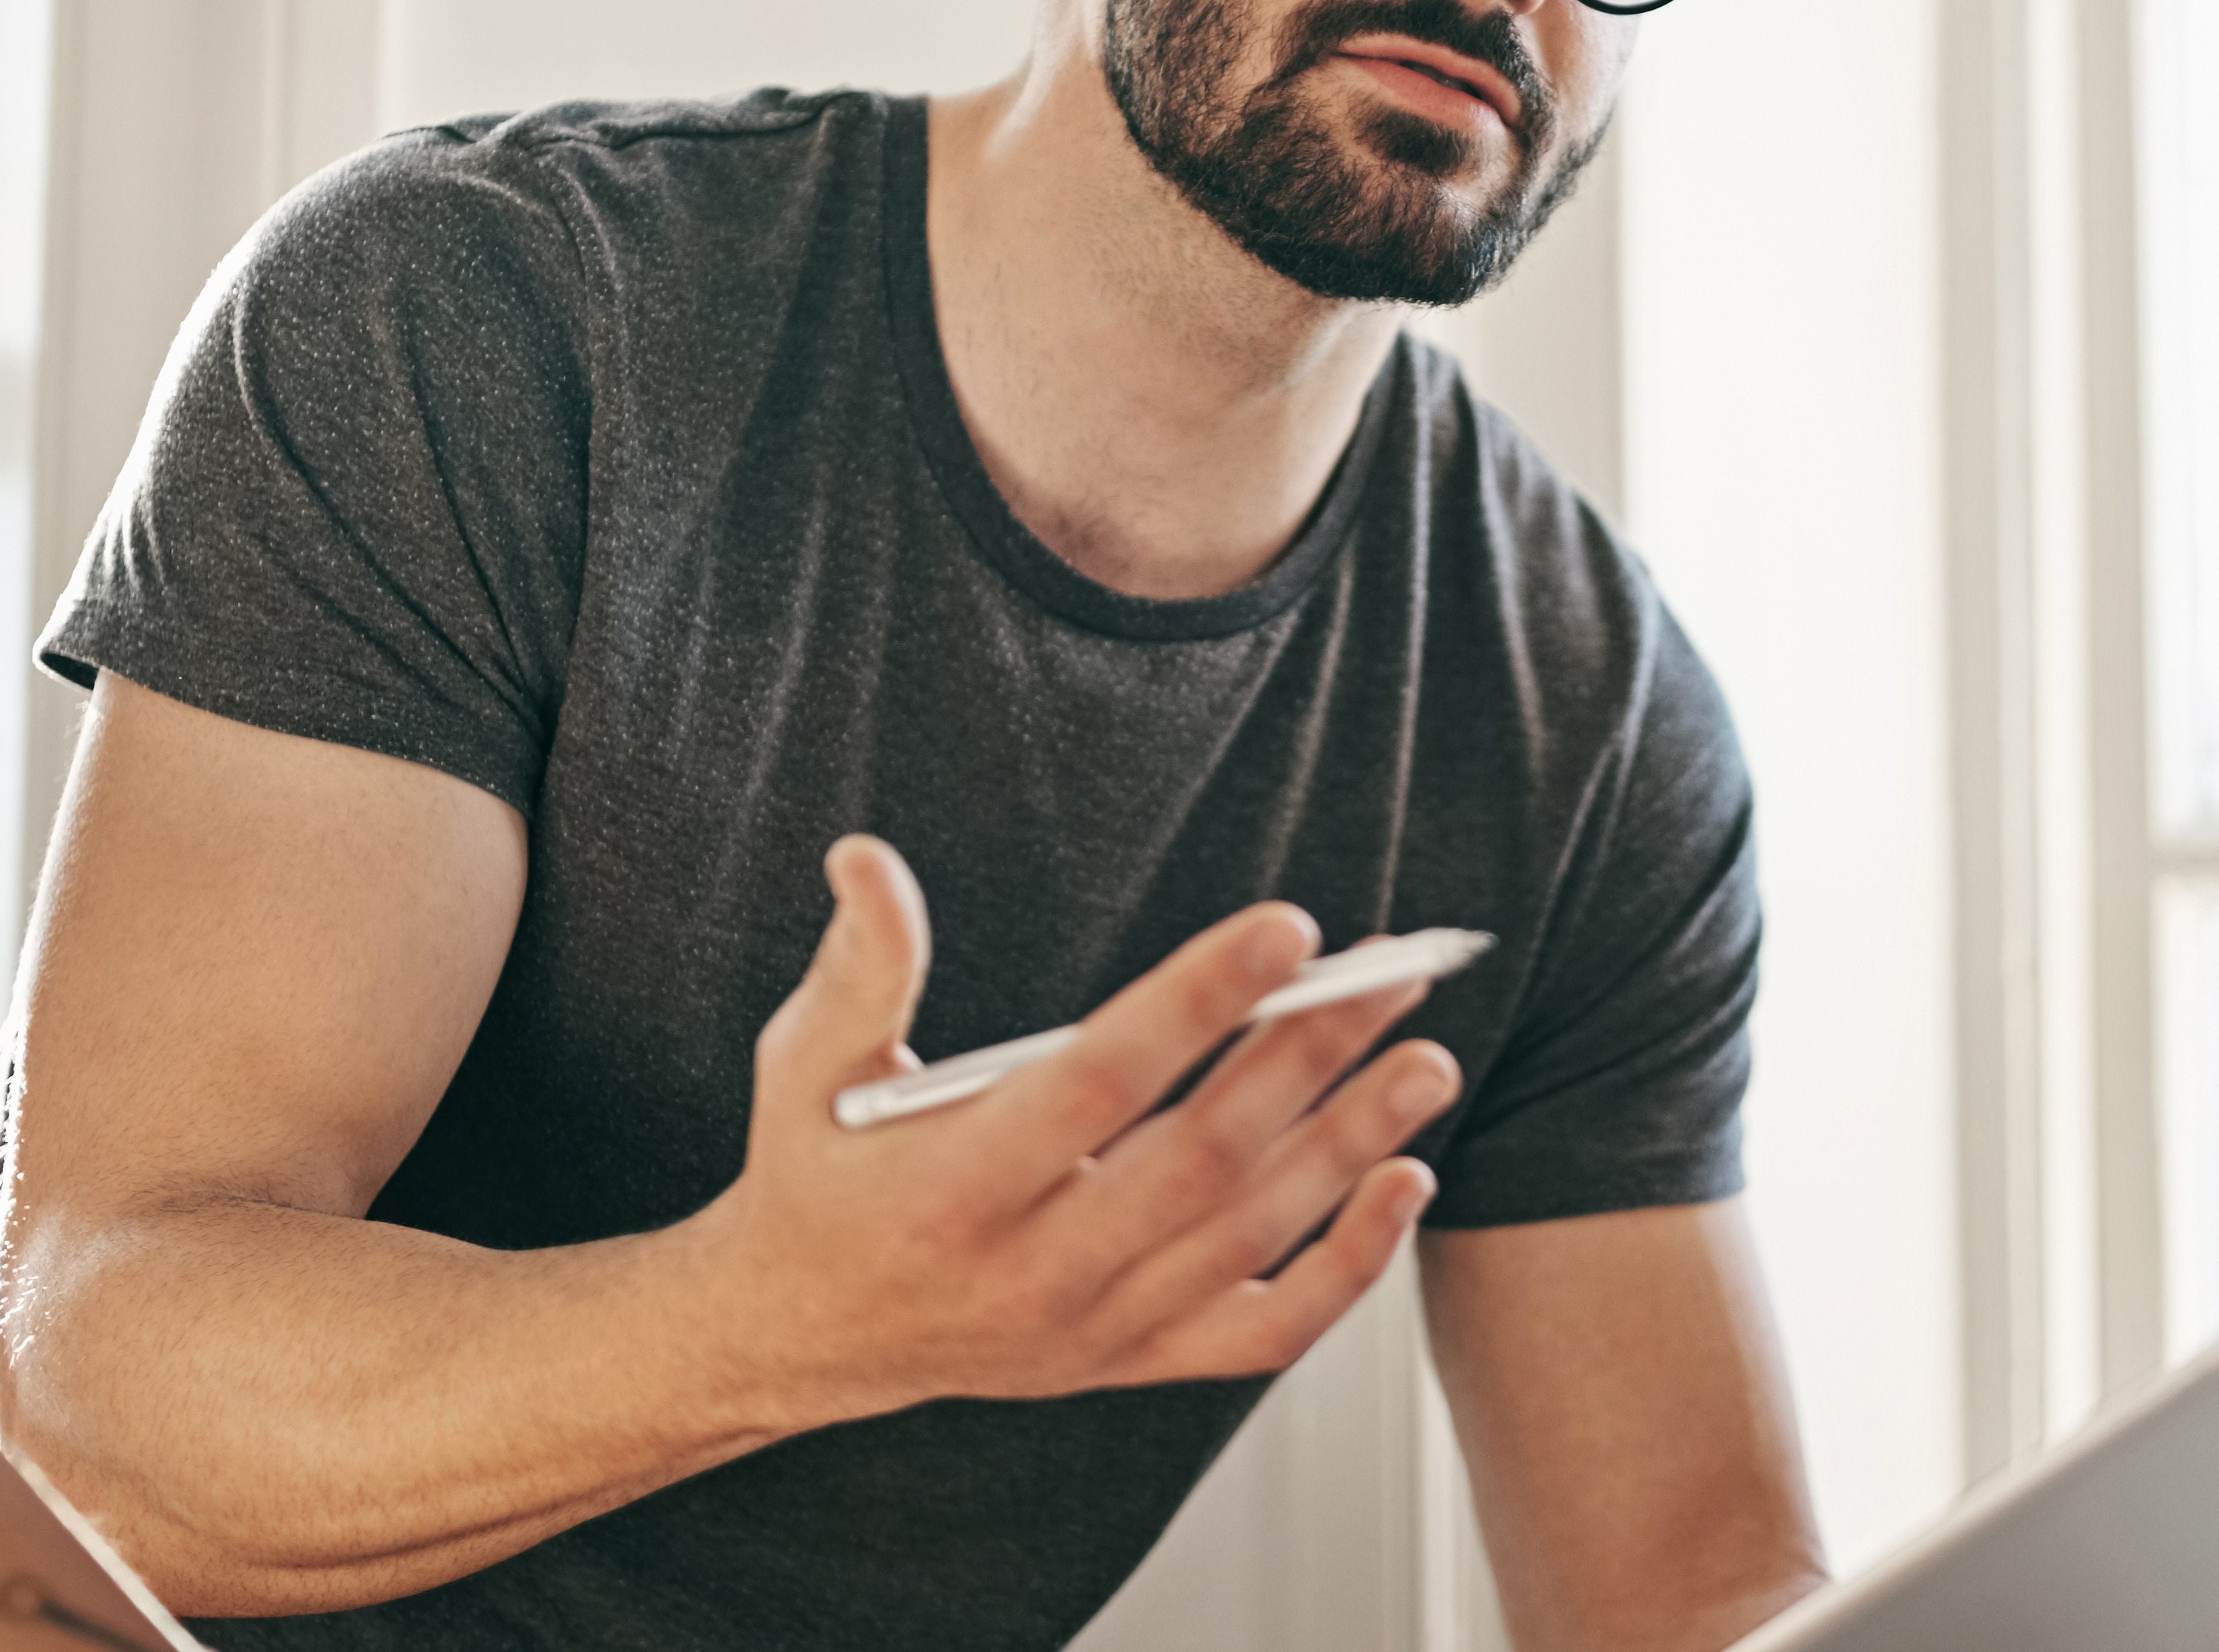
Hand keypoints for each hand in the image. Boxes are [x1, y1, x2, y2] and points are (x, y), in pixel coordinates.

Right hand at [684, 837, 1455, 1430]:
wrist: (795, 1336)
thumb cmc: (815, 1176)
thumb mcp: (802, 1063)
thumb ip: (858, 964)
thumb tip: (868, 858)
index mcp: (952, 1188)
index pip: (1098, 1084)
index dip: (1197, 1003)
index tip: (1286, 931)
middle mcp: (1032, 1271)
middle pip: (1202, 1158)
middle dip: (1308, 1059)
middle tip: (1389, 976)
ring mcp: (1093, 1328)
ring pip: (1251, 1237)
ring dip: (1350, 1145)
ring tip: (1423, 1058)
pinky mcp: (1131, 1360)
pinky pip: (1268, 1329)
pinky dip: (1351, 1267)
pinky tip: (1405, 1181)